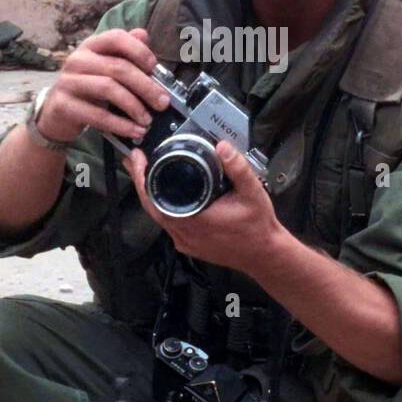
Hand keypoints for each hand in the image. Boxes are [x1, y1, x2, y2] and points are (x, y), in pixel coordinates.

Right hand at [36, 28, 169, 142]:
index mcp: (91, 46)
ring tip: (148, 120)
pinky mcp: (64, 105)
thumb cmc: (88, 88)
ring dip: (134, 106)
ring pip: (109, 89)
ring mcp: (68, 81)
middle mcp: (77, 59)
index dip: (139, 51)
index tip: (155, 67)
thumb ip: (125, 52)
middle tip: (163, 102)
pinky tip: (134, 131)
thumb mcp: (105, 68)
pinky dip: (120, 124)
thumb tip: (144, 35)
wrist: (55, 113)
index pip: (116, 38)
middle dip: (146, 86)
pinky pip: (98, 115)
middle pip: (118, 68)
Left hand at [123, 140, 282, 273]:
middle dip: (141, 182)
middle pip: (150, 206)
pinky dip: (164, 208)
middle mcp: (185, 233)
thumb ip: (238, 168)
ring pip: (158, 216)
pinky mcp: (189, 245)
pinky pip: (169, 225)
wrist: (264, 254)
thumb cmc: (257, 226)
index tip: (138, 158)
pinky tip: (167, 196)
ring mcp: (185, 241)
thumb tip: (222, 147)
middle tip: (137, 160)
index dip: (141, 177)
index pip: (155, 198)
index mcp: (195, 219)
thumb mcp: (252, 192)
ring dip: (152, 195)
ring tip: (148, 173)